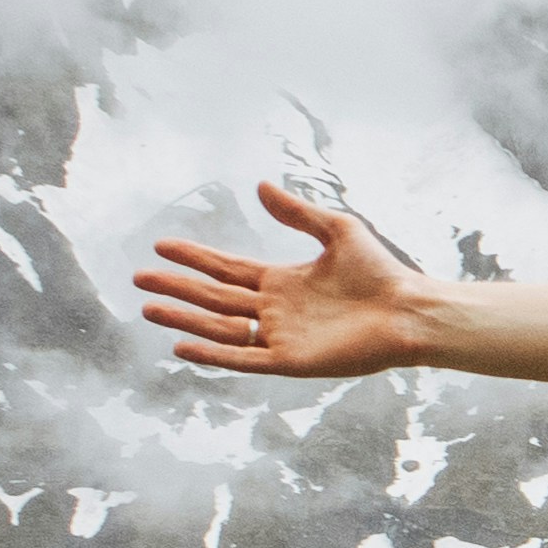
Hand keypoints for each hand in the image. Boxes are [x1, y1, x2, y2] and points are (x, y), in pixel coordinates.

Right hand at [134, 180, 429, 380]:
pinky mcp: (290, 361)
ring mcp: (280, 337)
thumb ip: (297, 213)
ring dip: (184, 318)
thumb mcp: (336, 231)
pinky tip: (181, 345)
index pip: (226, 269)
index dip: (194, 258)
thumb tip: (259, 187)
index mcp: (282, 281)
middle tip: (138, 278)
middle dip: (177, 288)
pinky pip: (242, 358)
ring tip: (148, 308)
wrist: (408, 310)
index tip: (161, 247)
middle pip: (214, 297)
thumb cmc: (381, 272)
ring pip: (220, 328)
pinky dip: (212, 353)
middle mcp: (274, 310)